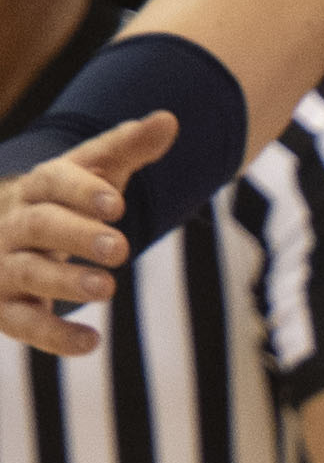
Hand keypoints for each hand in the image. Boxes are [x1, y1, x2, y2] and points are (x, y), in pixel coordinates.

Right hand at [0, 115, 174, 355]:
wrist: (13, 238)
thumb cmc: (67, 201)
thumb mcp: (98, 172)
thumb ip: (129, 147)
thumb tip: (168, 120)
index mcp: (38, 188)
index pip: (54, 181)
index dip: (82, 191)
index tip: (117, 204)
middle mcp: (13, 225)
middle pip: (38, 226)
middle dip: (75, 235)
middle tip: (120, 248)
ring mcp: (4, 267)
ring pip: (26, 273)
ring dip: (64, 281)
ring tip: (107, 288)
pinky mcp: (4, 309)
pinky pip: (24, 324)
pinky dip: (54, 335)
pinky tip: (90, 342)